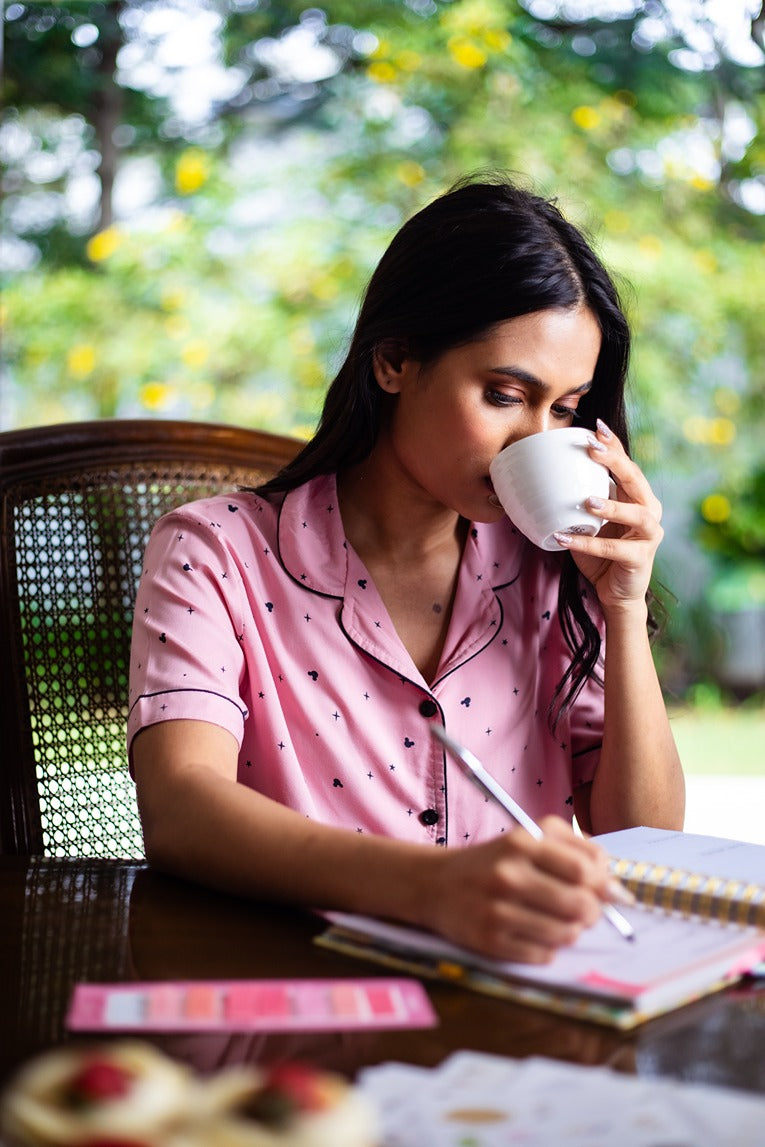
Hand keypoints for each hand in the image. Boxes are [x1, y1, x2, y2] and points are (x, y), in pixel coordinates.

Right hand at [423, 816, 612, 962]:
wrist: (437, 884)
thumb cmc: (495, 861)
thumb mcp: (529, 838)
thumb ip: (576, 851)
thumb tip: (617, 889)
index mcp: (521, 843)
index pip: (584, 870)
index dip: (603, 884)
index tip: (607, 892)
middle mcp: (508, 875)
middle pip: (580, 905)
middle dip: (592, 912)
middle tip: (584, 910)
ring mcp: (497, 910)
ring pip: (565, 934)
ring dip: (570, 931)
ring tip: (557, 921)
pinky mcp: (489, 941)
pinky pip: (543, 955)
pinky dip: (547, 948)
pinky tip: (533, 933)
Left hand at [554, 420, 662, 613]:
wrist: (616, 593)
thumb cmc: (601, 553)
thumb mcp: (589, 521)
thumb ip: (579, 499)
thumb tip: (544, 475)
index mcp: (637, 497)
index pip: (627, 465)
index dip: (614, 446)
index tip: (595, 428)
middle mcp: (649, 511)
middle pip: (636, 480)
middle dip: (615, 462)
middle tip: (592, 449)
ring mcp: (649, 535)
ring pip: (636, 514)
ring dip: (612, 505)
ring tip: (587, 501)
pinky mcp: (640, 559)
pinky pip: (613, 549)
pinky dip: (587, 543)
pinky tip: (563, 538)